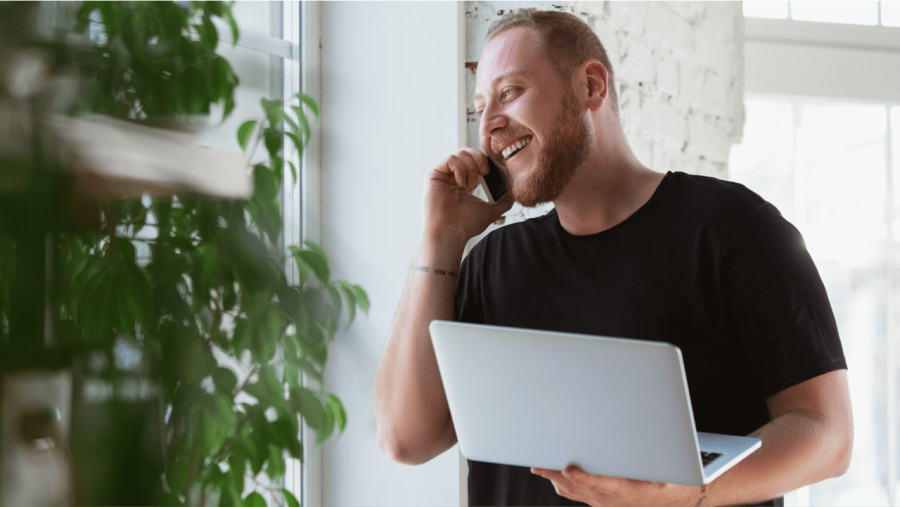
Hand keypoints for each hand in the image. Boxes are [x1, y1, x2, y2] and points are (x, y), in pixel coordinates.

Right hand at [422, 146, 513, 243]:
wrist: (452, 232)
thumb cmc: (467, 224)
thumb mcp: (491, 210)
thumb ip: (503, 201)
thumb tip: (514, 192)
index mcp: (464, 181)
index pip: (475, 159)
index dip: (485, 160)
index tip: (490, 172)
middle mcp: (452, 176)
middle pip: (468, 150)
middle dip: (480, 160)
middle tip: (483, 174)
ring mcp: (443, 175)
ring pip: (461, 153)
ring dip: (471, 168)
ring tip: (470, 186)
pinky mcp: (433, 174)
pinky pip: (451, 159)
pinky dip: (460, 169)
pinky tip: (460, 184)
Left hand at [531, 465, 697, 506]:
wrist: (672, 500)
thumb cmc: (669, 484)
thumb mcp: (669, 477)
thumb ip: (659, 473)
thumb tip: (654, 470)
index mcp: (624, 491)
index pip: (599, 485)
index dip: (582, 478)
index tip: (566, 469)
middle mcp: (609, 499)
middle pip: (578, 487)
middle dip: (556, 475)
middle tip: (538, 464)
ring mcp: (603, 501)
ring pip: (574, 491)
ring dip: (555, 479)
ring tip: (539, 466)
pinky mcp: (600, 500)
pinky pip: (577, 494)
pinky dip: (564, 485)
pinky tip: (555, 476)